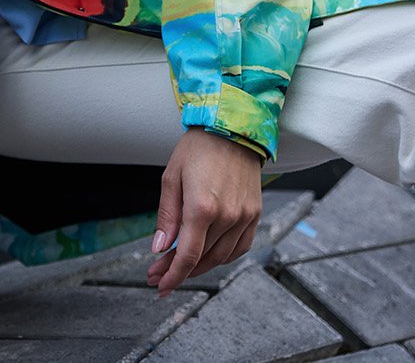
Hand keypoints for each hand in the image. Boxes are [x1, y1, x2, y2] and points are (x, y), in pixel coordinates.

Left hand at [147, 128, 263, 294]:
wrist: (232, 128)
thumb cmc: (198, 148)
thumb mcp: (171, 177)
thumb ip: (166, 216)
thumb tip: (160, 247)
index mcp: (202, 207)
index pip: (188, 256)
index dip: (173, 276)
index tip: (160, 286)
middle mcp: (227, 216)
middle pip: (202, 259)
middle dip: (178, 271)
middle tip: (159, 274)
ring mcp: (244, 216)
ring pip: (221, 257)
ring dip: (199, 267)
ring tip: (179, 265)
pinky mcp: (255, 214)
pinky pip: (240, 247)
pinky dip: (223, 256)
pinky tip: (208, 256)